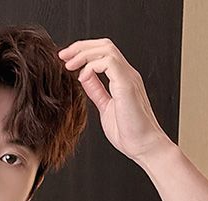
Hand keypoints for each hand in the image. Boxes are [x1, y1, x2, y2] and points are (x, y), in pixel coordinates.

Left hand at [58, 37, 172, 162]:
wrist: (144, 147)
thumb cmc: (129, 134)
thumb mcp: (106, 108)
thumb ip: (96, 91)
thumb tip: (84, 78)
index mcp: (122, 79)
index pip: (103, 54)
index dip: (83, 52)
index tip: (66, 61)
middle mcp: (127, 74)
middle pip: (104, 45)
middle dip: (80, 46)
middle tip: (63, 56)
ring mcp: (128, 77)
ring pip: (106, 49)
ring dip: (84, 53)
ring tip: (69, 64)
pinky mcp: (127, 84)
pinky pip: (108, 62)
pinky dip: (92, 66)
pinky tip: (82, 78)